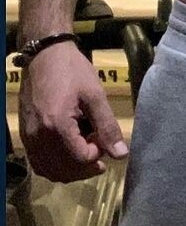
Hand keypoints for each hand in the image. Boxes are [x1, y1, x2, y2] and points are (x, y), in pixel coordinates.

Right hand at [18, 41, 128, 181]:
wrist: (44, 55)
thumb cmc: (72, 70)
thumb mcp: (95, 94)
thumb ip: (107, 126)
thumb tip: (121, 154)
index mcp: (57, 126)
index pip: (81, 159)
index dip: (97, 154)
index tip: (103, 138)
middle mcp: (39, 137)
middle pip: (64, 170)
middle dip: (86, 167)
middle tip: (99, 152)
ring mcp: (29, 137)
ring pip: (49, 171)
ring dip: (70, 170)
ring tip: (85, 155)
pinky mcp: (25, 134)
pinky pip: (38, 163)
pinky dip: (54, 166)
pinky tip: (67, 155)